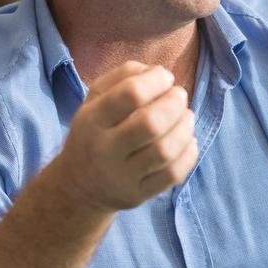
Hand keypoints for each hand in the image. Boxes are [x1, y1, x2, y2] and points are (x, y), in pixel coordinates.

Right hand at [53, 61, 196, 212]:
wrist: (79, 186)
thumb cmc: (93, 132)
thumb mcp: (94, 99)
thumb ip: (122, 77)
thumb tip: (156, 71)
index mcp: (91, 120)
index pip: (129, 95)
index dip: (156, 80)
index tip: (165, 77)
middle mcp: (104, 150)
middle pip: (150, 124)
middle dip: (174, 104)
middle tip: (179, 95)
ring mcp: (122, 177)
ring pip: (165, 151)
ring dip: (185, 127)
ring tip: (186, 116)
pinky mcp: (138, 195)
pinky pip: (172, 175)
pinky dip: (188, 153)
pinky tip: (186, 140)